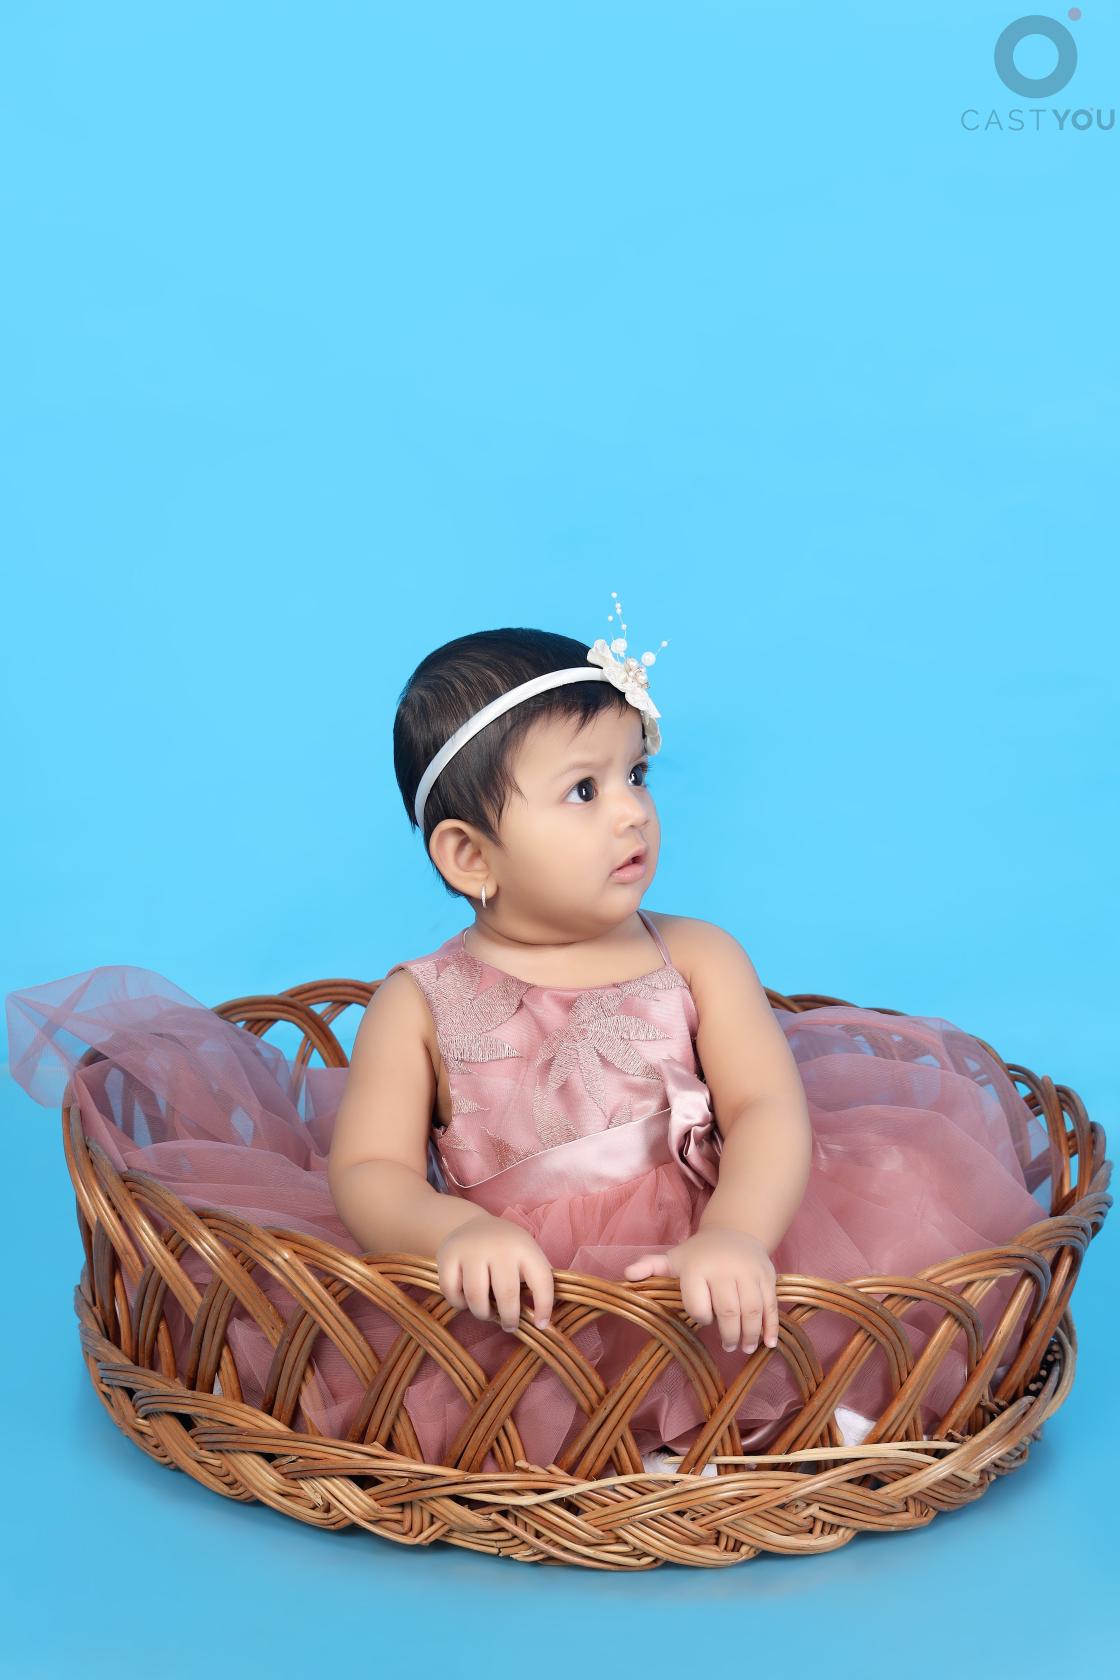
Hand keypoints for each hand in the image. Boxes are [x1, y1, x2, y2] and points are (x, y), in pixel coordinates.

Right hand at [435, 1213, 554, 1333]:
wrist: (473, 1225)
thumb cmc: (506, 1249)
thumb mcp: (528, 1255)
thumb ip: (538, 1282)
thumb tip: (543, 1320)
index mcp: (524, 1247)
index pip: (541, 1280)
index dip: (544, 1307)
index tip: (540, 1324)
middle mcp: (498, 1246)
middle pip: (506, 1294)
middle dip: (509, 1318)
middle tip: (510, 1325)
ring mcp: (470, 1249)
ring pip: (476, 1298)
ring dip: (483, 1314)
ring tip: (488, 1313)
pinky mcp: (447, 1255)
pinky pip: (451, 1293)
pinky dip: (460, 1304)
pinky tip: (467, 1300)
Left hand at [623, 1227, 778, 1353]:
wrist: (734, 1231)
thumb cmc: (698, 1253)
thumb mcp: (674, 1258)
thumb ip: (651, 1267)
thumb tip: (626, 1276)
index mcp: (697, 1267)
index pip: (698, 1305)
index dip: (701, 1317)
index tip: (704, 1320)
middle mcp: (724, 1268)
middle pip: (728, 1311)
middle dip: (729, 1335)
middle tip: (728, 1347)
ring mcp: (748, 1272)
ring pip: (752, 1310)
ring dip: (750, 1335)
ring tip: (744, 1348)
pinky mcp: (767, 1276)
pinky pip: (771, 1305)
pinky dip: (771, 1327)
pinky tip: (768, 1344)